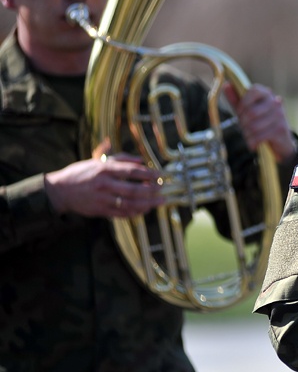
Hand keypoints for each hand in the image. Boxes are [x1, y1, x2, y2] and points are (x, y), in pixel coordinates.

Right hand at [44, 154, 164, 217]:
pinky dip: (135, 212)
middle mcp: (104, 184)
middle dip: (151, 191)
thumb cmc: (81, 172)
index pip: (131, 171)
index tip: (160, 174)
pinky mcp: (100, 210)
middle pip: (133, 189)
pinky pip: (122, 213)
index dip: (148, 173)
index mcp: (104, 169)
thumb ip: (120, 158)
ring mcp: (102, 198)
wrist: (59, 190)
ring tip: (159, 202)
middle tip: (163, 190)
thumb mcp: (97, 160)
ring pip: (129, 203)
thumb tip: (141, 159)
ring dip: (147, 204)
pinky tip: (145, 210)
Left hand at [224, 83, 296, 161]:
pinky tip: (252, 144)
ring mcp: (279, 116)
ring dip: (247, 134)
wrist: (281, 142)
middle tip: (243, 127)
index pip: (254, 90)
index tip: (239, 111)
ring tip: (248, 136)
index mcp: (267, 94)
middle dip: (243, 123)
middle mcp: (275, 102)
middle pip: (251, 112)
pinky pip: (259, 136)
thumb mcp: (247, 110)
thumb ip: (237, 99)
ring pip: (253, 126)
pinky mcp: (280, 130)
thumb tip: (226, 85)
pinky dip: (252, 142)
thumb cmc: (261, 123)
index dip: (243, 101)